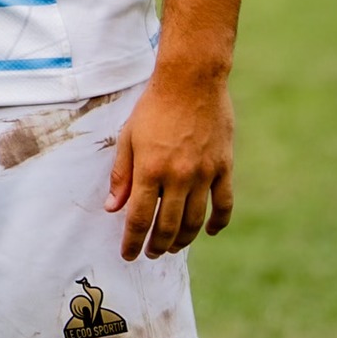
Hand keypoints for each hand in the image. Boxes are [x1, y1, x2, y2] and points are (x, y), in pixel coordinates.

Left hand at [106, 73, 233, 259]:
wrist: (190, 82)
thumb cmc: (153, 108)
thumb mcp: (127, 138)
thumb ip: (121, 175)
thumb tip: (112, 207)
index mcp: (149, 169)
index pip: (139, 217)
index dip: (132, 241)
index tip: (128, 255)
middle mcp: (178, 177)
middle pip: (168, 225)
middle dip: (157, 245)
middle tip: (150, 254)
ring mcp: (204, 174)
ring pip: (196, 220)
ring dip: (184, 240)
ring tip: (172, 247)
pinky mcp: (224, 168)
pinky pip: (224, 204)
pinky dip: (218, 223)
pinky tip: (209, 232)